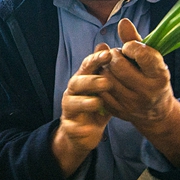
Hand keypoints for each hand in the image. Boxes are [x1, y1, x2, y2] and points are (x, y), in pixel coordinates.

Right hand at [52, 44, 112, 175]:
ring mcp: (70, 109)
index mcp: (82, 79)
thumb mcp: (105, 88)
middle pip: (77, 82)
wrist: (84, 132)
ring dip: (84, 102)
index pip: (87, 66)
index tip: (108, 55)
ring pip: (72, 103)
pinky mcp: (70, 127)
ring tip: (98, 103)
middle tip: (106, 82)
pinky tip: (90, 129)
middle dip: (90, 81)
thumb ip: (108, 70)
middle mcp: (73, 92)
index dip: (96, 59)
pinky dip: (80, 128)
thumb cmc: (97, 104)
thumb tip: (110, 47)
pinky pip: (72, 127)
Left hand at [97, 19, 179, 164]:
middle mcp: (147, 92)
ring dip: (105, 67)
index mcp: (160, 76)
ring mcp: (131, 104)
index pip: (142, 55)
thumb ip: (136, 40)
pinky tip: (106, 76)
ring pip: (107, 78)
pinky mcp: (118, 111)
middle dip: (114, 55)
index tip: (129, 47)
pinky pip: (100, 91)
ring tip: (111, 65)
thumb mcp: (152, 60)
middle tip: (117, 54)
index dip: (131, 46)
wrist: (155, 112)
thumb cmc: (153, 78)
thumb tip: (122, 22)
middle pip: (119, 66)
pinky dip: (100, 80)